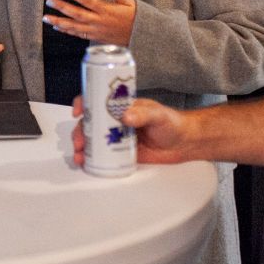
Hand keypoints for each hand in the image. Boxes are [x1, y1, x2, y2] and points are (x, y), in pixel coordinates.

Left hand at [43, 0, 135, 45]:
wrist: (139, 38)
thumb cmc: (134, 18)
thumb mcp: (130, 4)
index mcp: (106, 10)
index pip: (89, 1)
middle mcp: (99, 20)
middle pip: (77, 14)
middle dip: (62, 8)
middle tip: (49, 2)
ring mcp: (96, 30)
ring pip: (74, 27)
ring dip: (59, 22)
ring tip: (46, 18)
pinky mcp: (95, 38)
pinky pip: (78, 35)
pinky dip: (67, 31)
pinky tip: (57, 27)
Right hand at [72, 96, 191, 164]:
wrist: (184, 144)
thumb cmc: (173, 123)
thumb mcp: (158, 115)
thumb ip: (143, 114)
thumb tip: (126, 116)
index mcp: (123, 106)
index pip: (98, 100)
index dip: (85, 103)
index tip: (78, 110)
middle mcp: (116, 121)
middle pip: (91, 123)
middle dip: (80, 131)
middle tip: (80, 141)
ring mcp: (118, 137)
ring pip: (94, 140)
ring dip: (83, 147)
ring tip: (80, 156)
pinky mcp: (122, 153)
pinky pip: (103, 156)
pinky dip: (92, 159)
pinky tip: (86, 163)